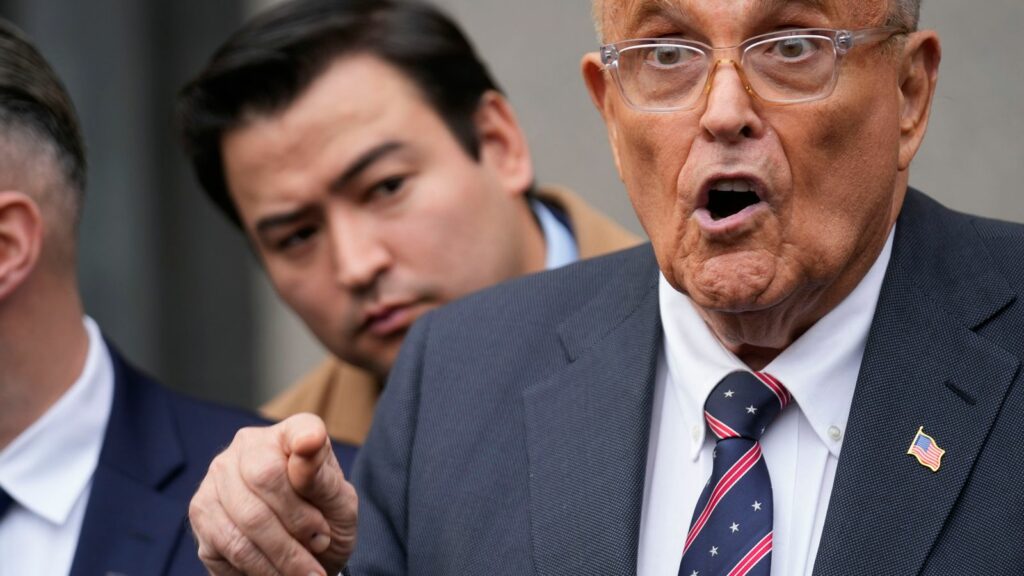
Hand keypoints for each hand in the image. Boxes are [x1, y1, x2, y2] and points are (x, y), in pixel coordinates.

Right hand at [189, 413, 357, 574]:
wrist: (303, 556)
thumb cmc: (324, 522)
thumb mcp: (339, 504)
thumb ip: (323, 477)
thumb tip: (308, 442)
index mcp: (290, 435)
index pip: (298, 430)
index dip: (305, 439)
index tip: (311, 443)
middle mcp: (246, 446)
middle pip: (265, 476)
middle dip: (298, 522)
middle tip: (321, 546)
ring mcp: (216, 478)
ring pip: (247, 518)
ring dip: (283, 555)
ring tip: (307, 573)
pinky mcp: (200, 514)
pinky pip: (229, 546)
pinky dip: (260, 568)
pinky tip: (278, 573)